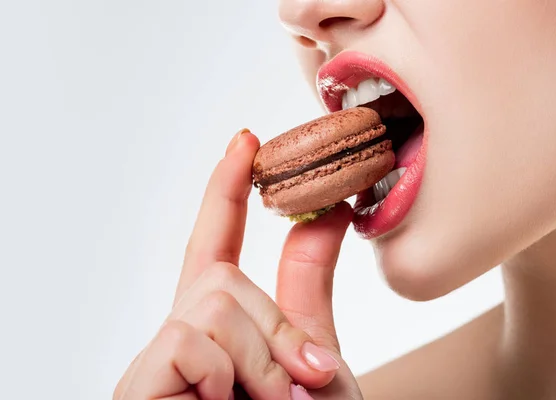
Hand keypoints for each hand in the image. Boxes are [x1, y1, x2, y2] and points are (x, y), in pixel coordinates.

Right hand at [113, 130, 362, 399]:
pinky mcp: (138, 384)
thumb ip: (309, 281)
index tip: (245, 142)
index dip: (226, 192)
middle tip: (304, 379)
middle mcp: (179, 340)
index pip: (214, 247)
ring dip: (262, 358)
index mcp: (217, 332)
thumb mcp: (313, 349)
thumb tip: (332, 208)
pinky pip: (187, 337)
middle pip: (220, 276)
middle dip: (273, 327)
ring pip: (212, 301)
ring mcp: (153, 364)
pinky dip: (228, 376)